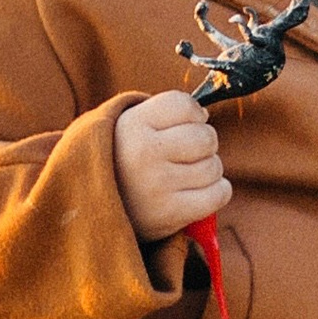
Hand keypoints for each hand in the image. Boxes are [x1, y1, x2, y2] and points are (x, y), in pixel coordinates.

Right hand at [114, 91, 230, 240]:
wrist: (98, 208)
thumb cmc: (127, 160)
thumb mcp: (132, 126)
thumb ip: (166, 111)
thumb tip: (204, 113)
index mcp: (132, 125)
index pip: (185, 105)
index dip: (193, 114)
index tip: (183, 126)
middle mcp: (143, 153)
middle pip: (206, 138)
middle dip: (204, 144)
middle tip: (186, 154)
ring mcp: (157, 184)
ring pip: (214, 167)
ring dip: (208, 170)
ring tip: (185, 175)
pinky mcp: (170, 213)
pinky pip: (218, 194)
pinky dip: (217, 192)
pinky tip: (199, 191)